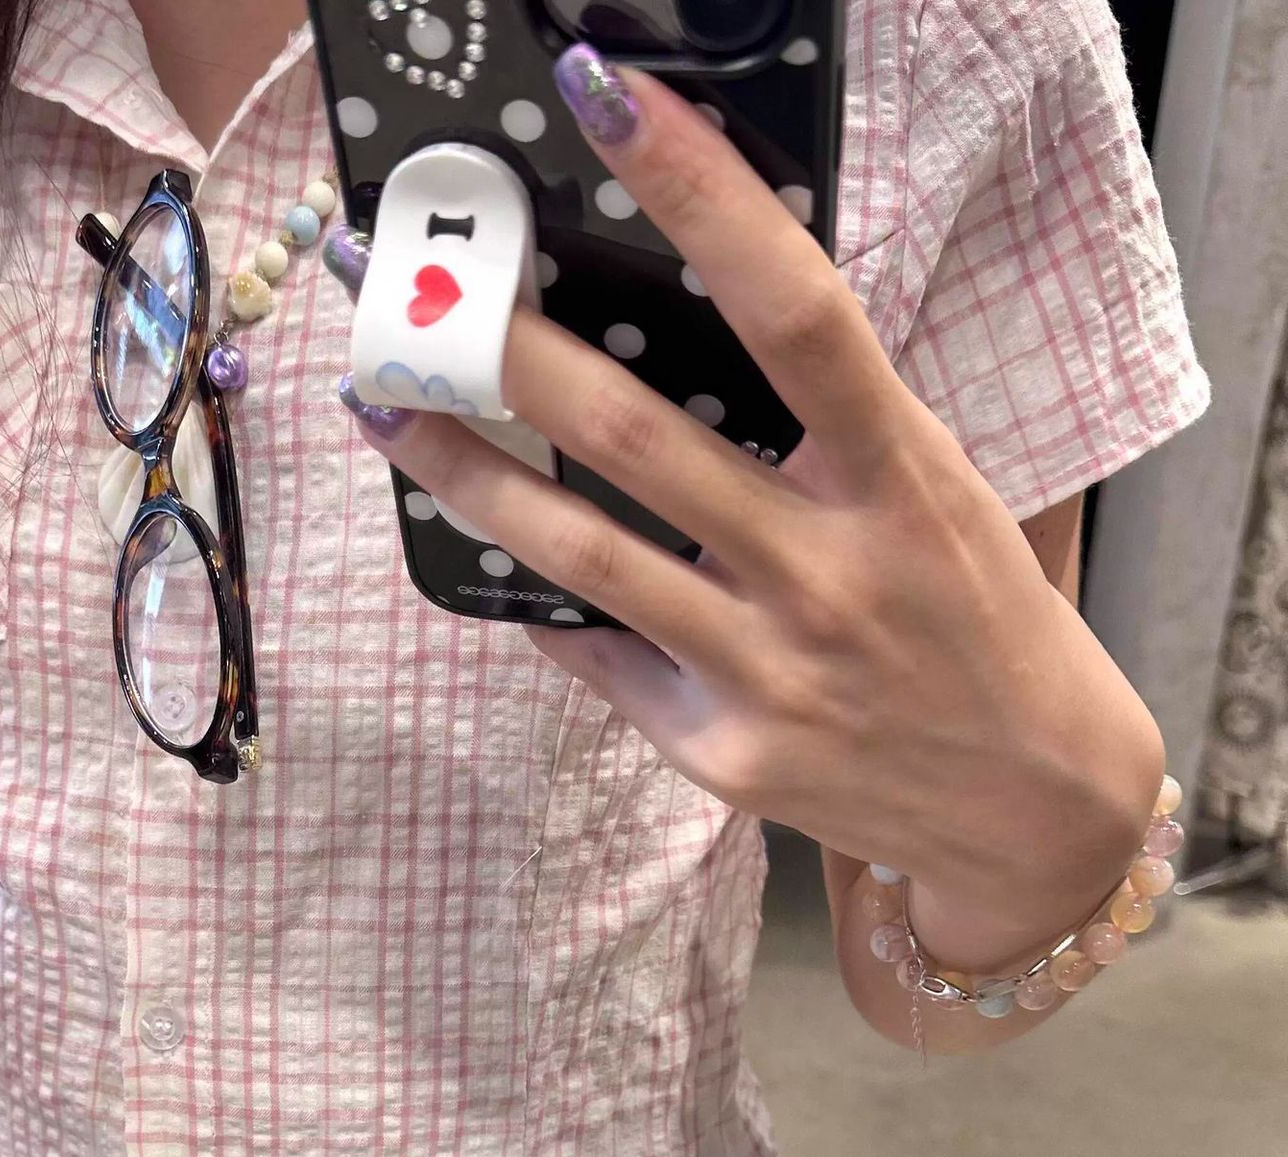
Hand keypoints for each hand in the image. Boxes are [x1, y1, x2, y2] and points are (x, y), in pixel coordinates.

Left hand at [333, 46, 1164, 972]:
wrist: (1028, 804)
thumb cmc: (976, 621)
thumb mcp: (934, 497)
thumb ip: (829, 427)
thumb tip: (680, 332)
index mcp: (902, 479)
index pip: (796, 312)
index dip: (701, 198)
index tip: (601, 102)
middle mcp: (829, 572)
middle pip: (636, 434)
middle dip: (501, 342)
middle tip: (399, 272)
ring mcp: (767, 672)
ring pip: (581, 551)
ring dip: (463, 470)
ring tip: (379, 402)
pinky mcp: (719, 753)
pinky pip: (596, 653)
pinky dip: (529, 594)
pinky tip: (463, 542)